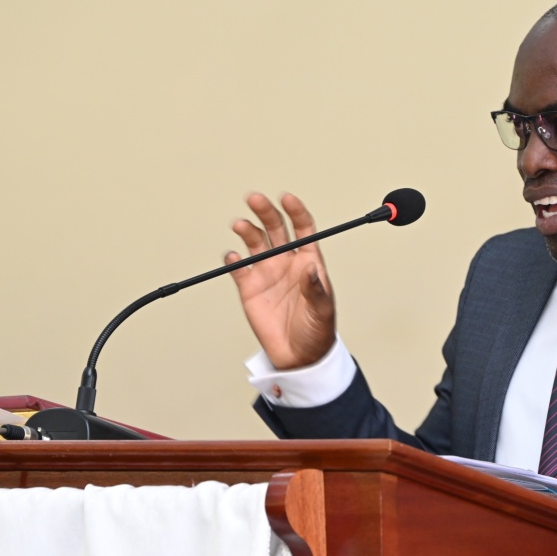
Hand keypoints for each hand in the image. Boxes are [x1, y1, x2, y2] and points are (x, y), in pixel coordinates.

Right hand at [226, 192, 336, 369]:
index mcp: (309, 262)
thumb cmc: (317, 332)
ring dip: (248, 230)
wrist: (298, 357)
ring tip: (241, 225)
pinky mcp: (249, 287)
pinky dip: (233, 258)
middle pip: (275, 228)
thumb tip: (311, 267)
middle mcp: (286, 262)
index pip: (303, 228)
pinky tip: (233, 256)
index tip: (286, 199)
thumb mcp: (323, 310)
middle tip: (255, 200)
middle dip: (265, 212)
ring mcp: (267, 273)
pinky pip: (238, 267)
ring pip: (255, 242)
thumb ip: (316, 288)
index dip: (296, 211)